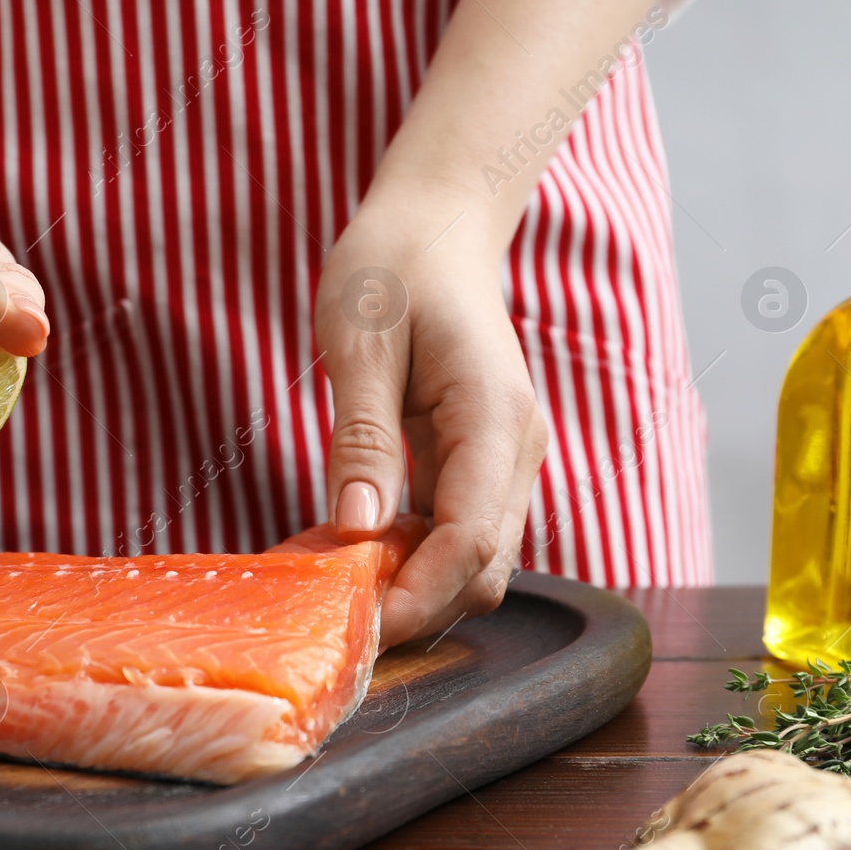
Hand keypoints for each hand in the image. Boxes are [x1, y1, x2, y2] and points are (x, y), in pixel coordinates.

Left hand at [316, 198, 547, 647]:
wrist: (435, 225)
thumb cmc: (392, 266)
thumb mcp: (359, 342)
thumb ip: (362, 438)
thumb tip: (359, 530)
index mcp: (494, 417)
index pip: (471, 542)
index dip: (417, 597)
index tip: (355, 624)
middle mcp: (517, 448)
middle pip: (484, 570)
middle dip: (417, 603)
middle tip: (333, 608)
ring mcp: (507, 458)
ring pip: (478, 561)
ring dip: (416, 583)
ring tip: (338, 575)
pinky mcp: (485, 461)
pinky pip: (459, 531)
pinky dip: (415, 553)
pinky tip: (359, 541)